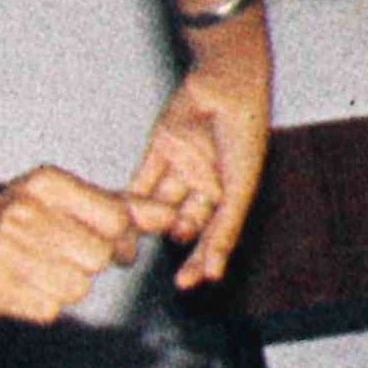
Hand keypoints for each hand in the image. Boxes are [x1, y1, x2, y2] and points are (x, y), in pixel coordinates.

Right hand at [0, 165, 141, 322]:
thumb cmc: (32, 220)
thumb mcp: (74, 202)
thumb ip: (126, 209)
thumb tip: (172, 215)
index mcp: (47, 182)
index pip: (116, 220)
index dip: (119, 240)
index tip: (104, 241)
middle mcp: (21, 209)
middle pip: (97, 257)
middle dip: (88, 264)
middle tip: (65, 257)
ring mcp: (0, 246)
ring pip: (75, 288)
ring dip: (65, 287)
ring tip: (41, 271)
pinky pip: (47, 310)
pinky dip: (41, 305)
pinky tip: (24, 286)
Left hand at [127, 14, 273, 286]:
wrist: (226, 85)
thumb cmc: (244, 135)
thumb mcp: (238, 190)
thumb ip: (224, 230)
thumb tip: (214, 271)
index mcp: (230, 193)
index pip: (212, 234)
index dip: (200, 259)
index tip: (187, 282)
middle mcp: (206, 183)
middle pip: (185, 221)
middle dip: (172, 237)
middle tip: (158, 255)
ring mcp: (182, 166)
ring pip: (161, 203)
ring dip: (149, 221)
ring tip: (134, 241)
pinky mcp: (160, 149)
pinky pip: (144, 178)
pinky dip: (133, 197)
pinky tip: (122, 216)